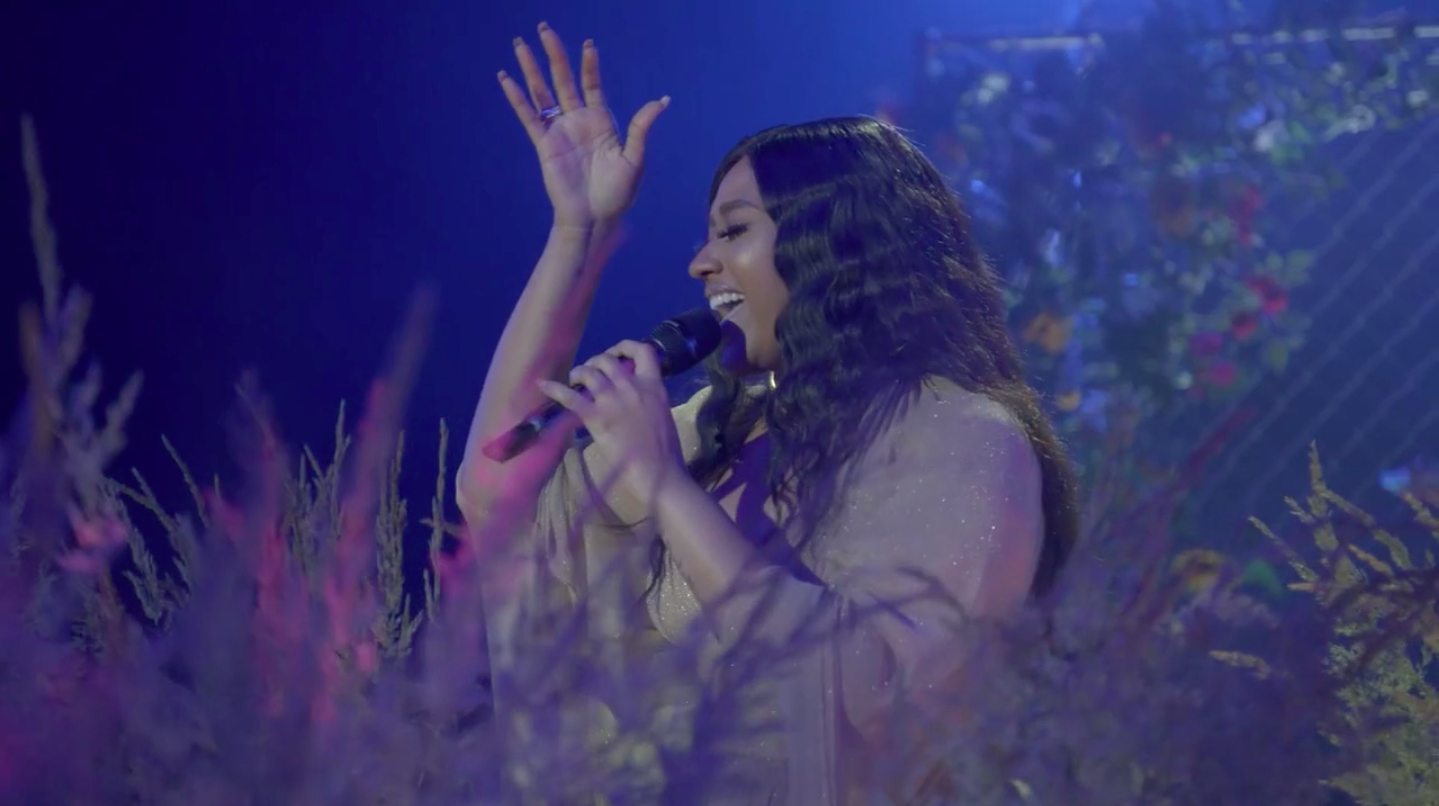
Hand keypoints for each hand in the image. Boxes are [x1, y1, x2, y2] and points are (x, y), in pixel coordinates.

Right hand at [499, 23, 669, 228]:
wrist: (595, 218)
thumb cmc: (617, 193)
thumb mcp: (635, 158)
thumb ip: (641, 128)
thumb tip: (662, 101)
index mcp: (601, 121)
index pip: (592, 84)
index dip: (589, 65)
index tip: (587, 45)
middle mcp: (578, 121)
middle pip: (563, 80)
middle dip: (554, 54)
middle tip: (544, 29)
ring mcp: (559, 131)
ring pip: (542, 93)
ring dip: (531, 69)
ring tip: (521, 45)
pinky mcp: (544, 144)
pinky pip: (529, 117)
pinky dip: (517, 98)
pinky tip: (506, 79)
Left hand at [537, 340, 687, 515]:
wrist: (660, 472)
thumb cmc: (665, 451)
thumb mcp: (662, 414)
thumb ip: (647, 399)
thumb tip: (633, 395)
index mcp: (654, 386)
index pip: (643, 351)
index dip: (625, 347)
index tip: (616, 355)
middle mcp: (632, 387)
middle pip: (607, 360)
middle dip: (595, 362)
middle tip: (590, 374)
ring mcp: (613, 401)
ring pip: (589, 372)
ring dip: (578, 373)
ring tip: (574, 380)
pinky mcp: (597, 418)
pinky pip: (570, 397)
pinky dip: (554, 389)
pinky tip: (542, 385)